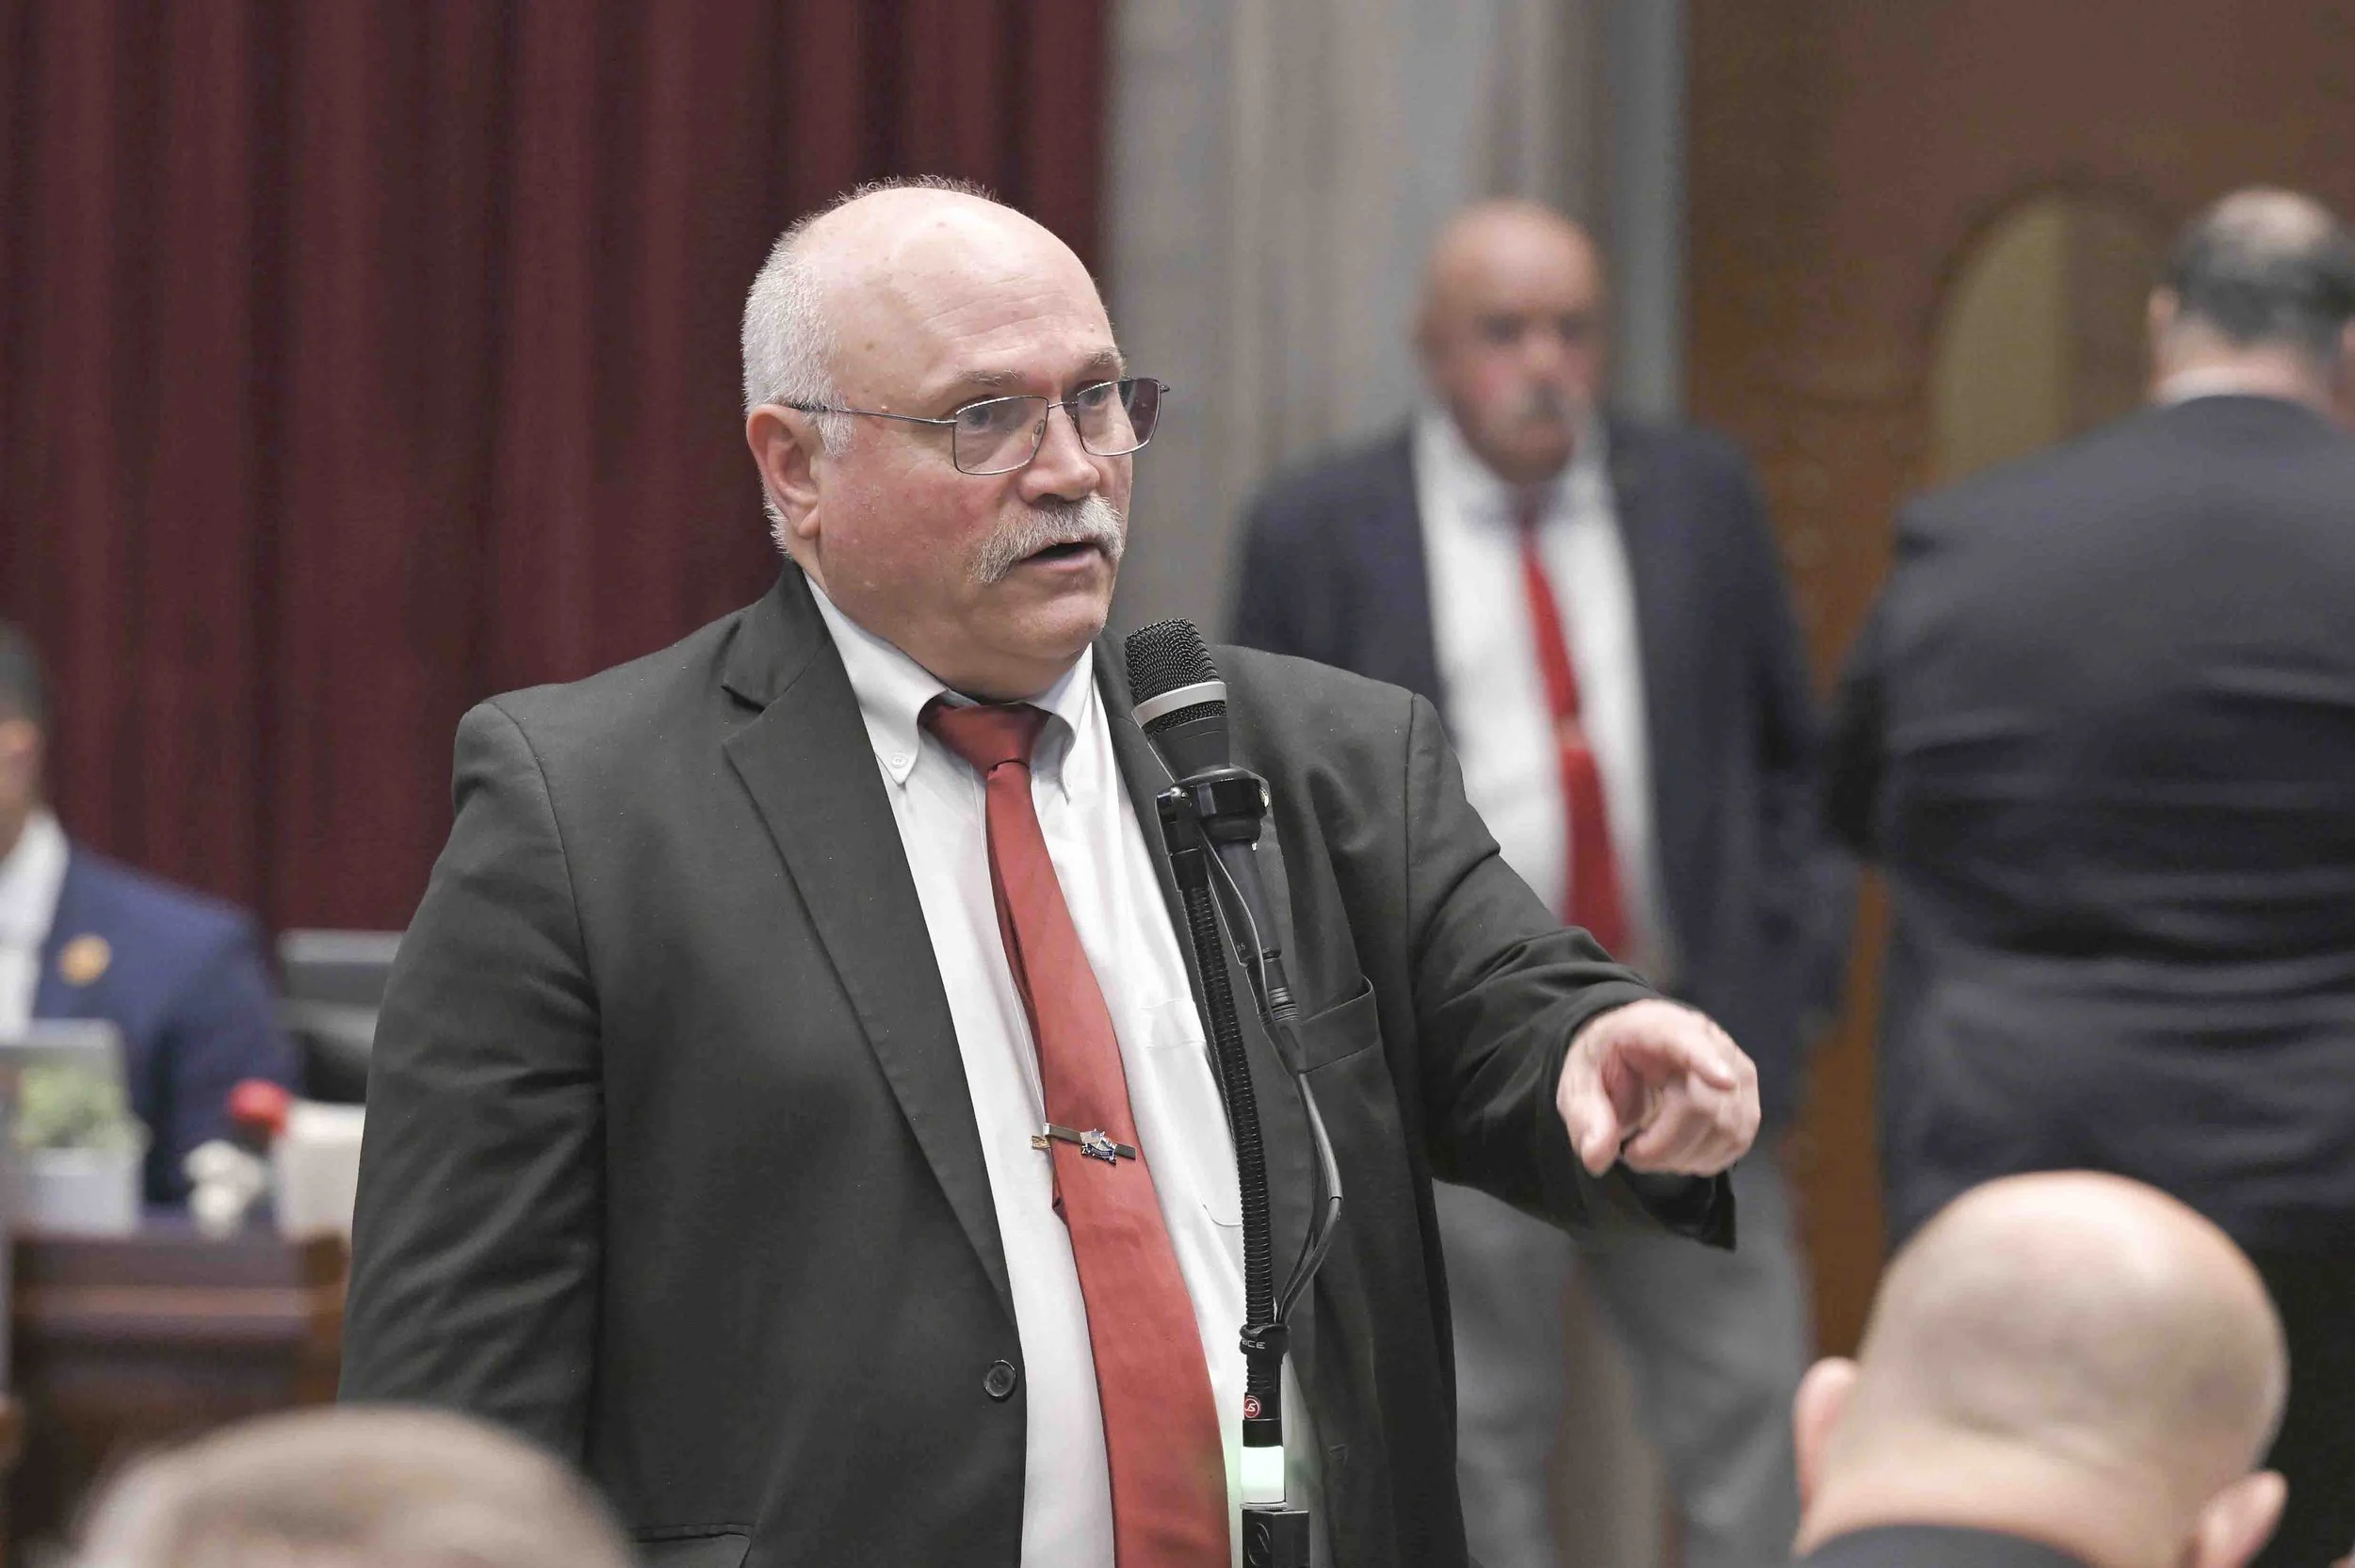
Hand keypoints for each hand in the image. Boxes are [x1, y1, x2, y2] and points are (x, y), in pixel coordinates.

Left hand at [1556, 1000, 1759, 1175]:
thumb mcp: (1577, 1083)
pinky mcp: (1746, 1097)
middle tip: (1631, 1155)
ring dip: (1684, 1156)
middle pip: (1704, 1102)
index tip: (1723, 1081)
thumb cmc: (1605, 1062)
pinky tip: (1677, 1153)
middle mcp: (1706, 1040)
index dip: (1707, 1060)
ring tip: (1650, 1151)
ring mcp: (1734, 1068)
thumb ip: (1584, 1116)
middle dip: (1665, 1145)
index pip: (1688, 1039)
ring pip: (1727, 1127)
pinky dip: (1705, 1159)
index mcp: (1656, 1025)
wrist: (1629, 1049)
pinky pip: (1738, 1139)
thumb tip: (1596, 1157)